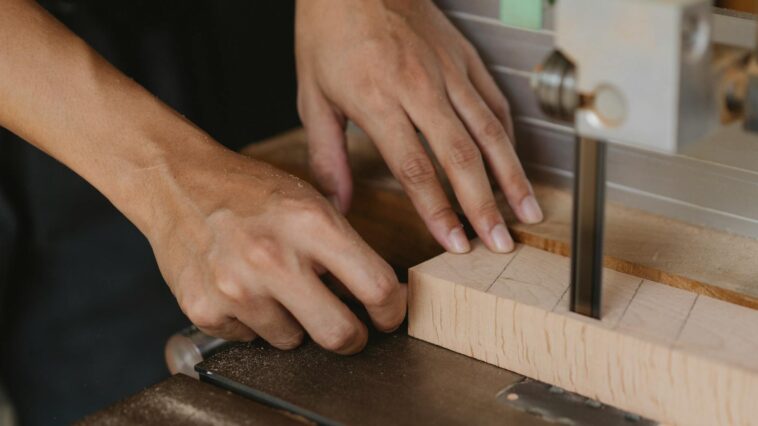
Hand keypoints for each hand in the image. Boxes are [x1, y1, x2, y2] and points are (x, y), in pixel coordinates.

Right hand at [146, 148, 405, 352]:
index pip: (375, 287)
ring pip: (292, 341)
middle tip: (350, 328)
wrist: (176, 183)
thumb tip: (380, 294)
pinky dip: (253, 321)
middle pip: (339, 334)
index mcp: (310, 224)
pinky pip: (249, 339)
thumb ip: (344, 247)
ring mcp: (236, 289)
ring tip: (276, 287)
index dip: (392, 309)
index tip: (389, 314)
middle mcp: (273, 259)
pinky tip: (242, 288)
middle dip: (352, 336)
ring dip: (294, 323)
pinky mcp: (204, 310)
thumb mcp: (308, 201)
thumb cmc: (249, 192)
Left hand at [296, 0, 542, 253]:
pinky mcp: (463, 57)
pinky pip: (493, 100)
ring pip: (488, 130)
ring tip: (527, 211)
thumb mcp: (312, 96)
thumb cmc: (328, 31)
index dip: (438, 210)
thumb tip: (337, 204)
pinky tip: (514, 162)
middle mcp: (419, 87)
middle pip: (461, 156)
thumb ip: (327, 155)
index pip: (415, 168)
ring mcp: (447, 70)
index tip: (454, 242)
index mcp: (377, 99)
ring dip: (510, 175)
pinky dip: (508, 135)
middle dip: (484, 205)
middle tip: (500, 242)